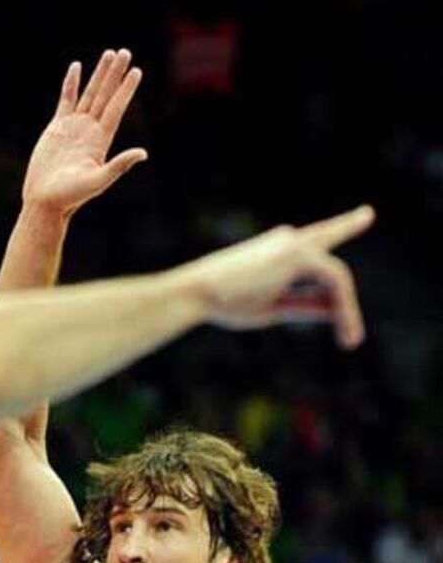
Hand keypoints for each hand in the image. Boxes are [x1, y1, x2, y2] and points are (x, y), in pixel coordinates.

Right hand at [22, 49, 146, 215]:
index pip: (116, 108)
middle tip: (125, 52)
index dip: (126, 89)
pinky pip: (66, 100)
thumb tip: (142, 153)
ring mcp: (74, 126)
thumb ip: (118, 166)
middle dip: (115, 74)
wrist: (45, 200)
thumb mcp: (97, 181)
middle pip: (106, 95)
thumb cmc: (71, 196)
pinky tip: (76, 68)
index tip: (136, 71)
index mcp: (101, 139)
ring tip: (108, 54)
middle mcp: (90, 129)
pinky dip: (71, 84)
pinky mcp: (57, 127)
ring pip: (89, 94)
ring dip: (98, 75)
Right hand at [176, 206, 374, 348]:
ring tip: (351, 341)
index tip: (361, 221)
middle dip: (347, 247)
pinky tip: (349, 333)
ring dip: (347, 310)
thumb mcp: (271, 306)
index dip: (338, 238)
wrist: (197, 291)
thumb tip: (334, 309)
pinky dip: (346, 308)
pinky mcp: (300, 253)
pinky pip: (336, 281)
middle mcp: (286, 240)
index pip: (314, 245)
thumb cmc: (224, 300)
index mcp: (276, 251)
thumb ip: (304, 304)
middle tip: (366, 229)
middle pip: (327, 254)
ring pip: (336, 277)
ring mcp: (294, 243)